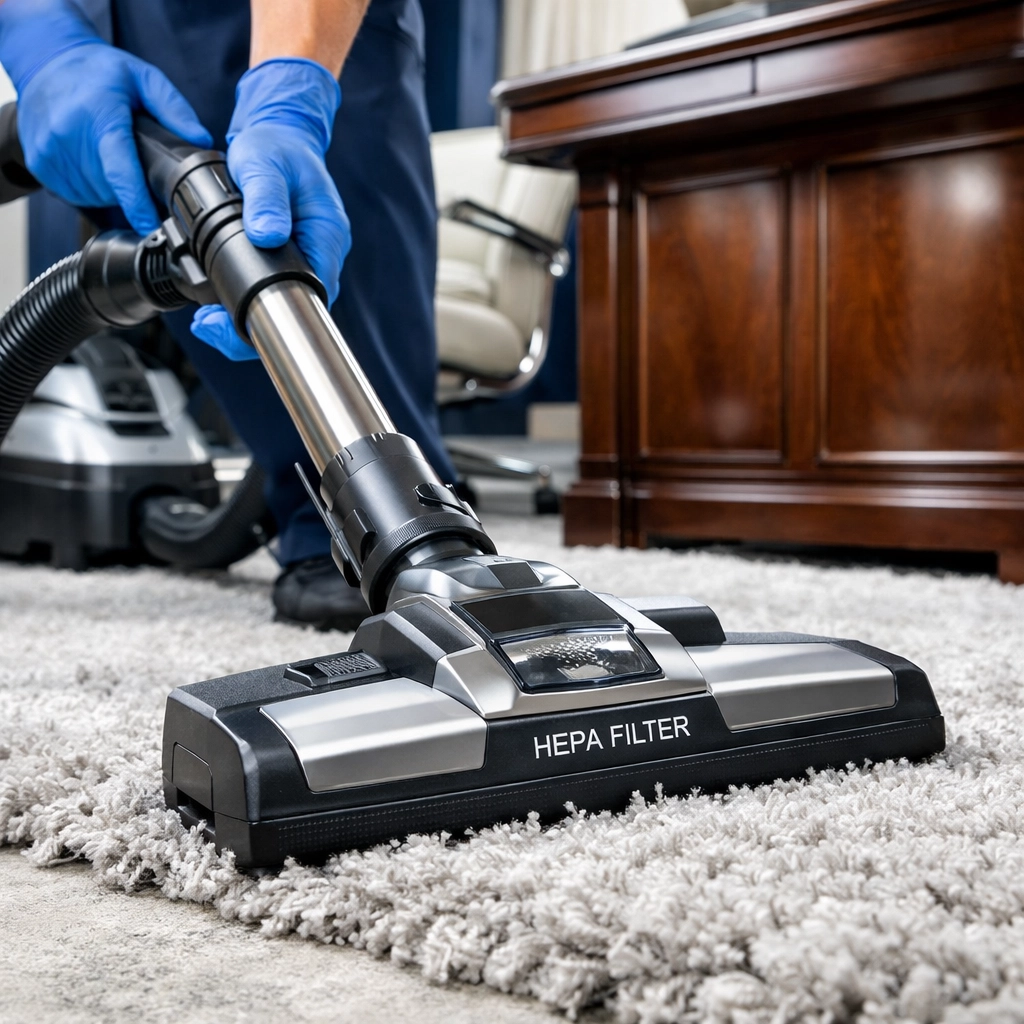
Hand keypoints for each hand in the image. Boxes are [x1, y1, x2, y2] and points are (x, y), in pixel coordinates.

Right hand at [0, 0, 211, 233]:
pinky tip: (91, 160)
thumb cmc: (99, 71)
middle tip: (132, 157)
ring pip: (95, 196)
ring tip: (108, 154)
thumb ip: (173, 109)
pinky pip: (75, 194)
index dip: (138, 205)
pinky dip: (90, 186)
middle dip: (131, 184)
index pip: (120, 172)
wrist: (44, 59)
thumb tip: (201, 141)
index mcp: (99, 116)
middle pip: (112, 189)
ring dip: (109, 187)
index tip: (153, 228)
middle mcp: (68, 136)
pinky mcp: (39, 164)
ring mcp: (49, 153)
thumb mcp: (144, 77)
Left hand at [189, 58, 349, 360]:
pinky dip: (244, 300)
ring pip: (282, 304)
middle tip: (210, 326)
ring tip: (207, 320)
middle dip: (252, 327)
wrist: (279, 134)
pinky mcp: (288, 259)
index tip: (235, 322)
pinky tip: (216, 303)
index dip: (276, 315)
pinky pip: (271, 289)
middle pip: (297, 309)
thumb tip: (266, 234)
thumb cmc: (277, 147)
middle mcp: (321, 253)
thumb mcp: (264, 163)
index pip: (312, 293)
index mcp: (326, 236)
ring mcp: (306, 259)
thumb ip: (265, 197)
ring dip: (245, 317)